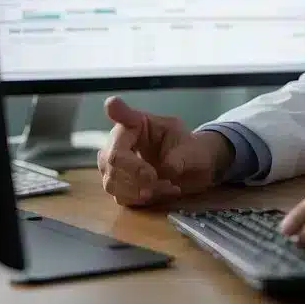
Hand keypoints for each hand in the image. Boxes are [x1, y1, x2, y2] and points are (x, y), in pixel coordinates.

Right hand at [96, 96, 231, 206]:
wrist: (193, 172)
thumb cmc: (190, 151)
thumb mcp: (191, 148)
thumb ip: (179, 158)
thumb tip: (166, 169)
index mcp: (137, 124)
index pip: (122, 118)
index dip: (116, 112)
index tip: (113, 103)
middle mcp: (120, 142)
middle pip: (111, 160)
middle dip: (136, 174)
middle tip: (157, 179)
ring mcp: (115, 166)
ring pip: (112, 183)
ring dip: (141, 190)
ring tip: (168, 186)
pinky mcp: (119, 186)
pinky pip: (122, 197)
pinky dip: (143, 200)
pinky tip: (163, 192)